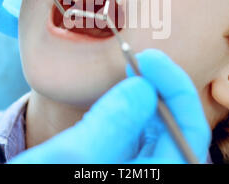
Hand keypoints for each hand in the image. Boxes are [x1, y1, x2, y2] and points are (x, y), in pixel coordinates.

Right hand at [10, 49, 210, 163]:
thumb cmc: (39, 180)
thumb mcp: (68, 159)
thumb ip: (110, 125)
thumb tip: (144, 86)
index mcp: (152, 180)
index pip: (189, 135)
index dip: (176, 90)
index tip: (151, 58)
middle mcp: (149, 175)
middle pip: (175, 130)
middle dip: (160, 90)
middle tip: (140, 58)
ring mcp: (133, 171)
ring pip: (155, 132)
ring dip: (145, 98)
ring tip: (129, 70)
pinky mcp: (117, 165)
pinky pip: (134, 136)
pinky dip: (127, 110)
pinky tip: (113, 93)